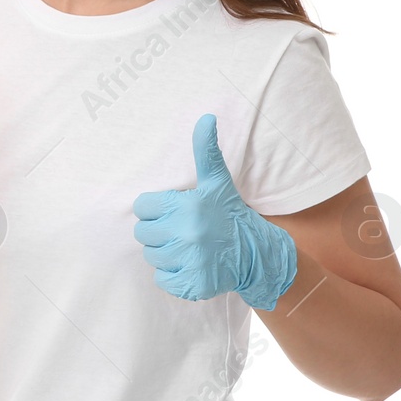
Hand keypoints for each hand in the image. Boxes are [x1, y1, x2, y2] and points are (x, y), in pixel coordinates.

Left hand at [131, 114, 297, 311]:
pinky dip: (173, 276)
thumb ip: (205, 151)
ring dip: (166, 254)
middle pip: (143, 234)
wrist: (258, 254)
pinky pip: (162, 280)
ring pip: (152, 257)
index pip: (142, 207)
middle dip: (160, 232)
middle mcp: (187, 234)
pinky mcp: (193, 284)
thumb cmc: (230, 214)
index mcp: (187, 206)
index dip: (155, 210)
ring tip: (190, 248)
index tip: (174, 212)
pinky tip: (192, 265)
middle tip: (183, 231)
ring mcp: (190, 261)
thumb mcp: (218, 181)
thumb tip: (206, 117)